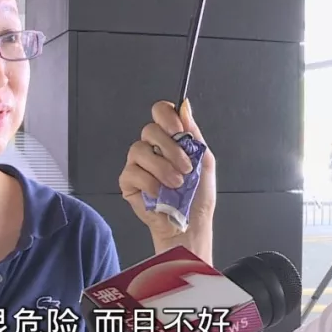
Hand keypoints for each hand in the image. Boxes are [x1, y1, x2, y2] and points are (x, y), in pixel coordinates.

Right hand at [119, 99, 215, 256]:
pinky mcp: (128, 182)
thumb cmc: (198, 196)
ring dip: (161, 167)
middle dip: (170, 149)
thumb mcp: (204, 160)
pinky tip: (160, 193)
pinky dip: (149, 182)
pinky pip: (132, 172)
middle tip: (185, 168)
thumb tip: (185, 106)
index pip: (160, 112)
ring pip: (139, 149)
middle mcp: (152, 148)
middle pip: (149, 129)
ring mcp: (138, 164)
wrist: (191, 224)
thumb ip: (193, 133)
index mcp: (170, 140)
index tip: (179, 131)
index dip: (167, 117)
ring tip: (176, 184)